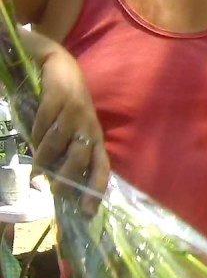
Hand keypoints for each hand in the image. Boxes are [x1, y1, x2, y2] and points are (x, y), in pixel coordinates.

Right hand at [29, 50, 109, 211]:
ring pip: (58, 143)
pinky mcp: (58, 99)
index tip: (87, 210)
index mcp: (95, 137)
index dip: (97, 188)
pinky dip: (37, 134)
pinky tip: (33, 138)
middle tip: (54, 191)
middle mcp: (88, 127)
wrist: (61, 67)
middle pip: (81, 158)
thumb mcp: (73, 131)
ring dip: (46, 158)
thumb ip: (67, 153)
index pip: (102, 166)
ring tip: (37, 170)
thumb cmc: (68, 107)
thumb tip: (56, 182)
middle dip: (67, 178)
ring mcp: (74, 113)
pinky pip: (45, 123)